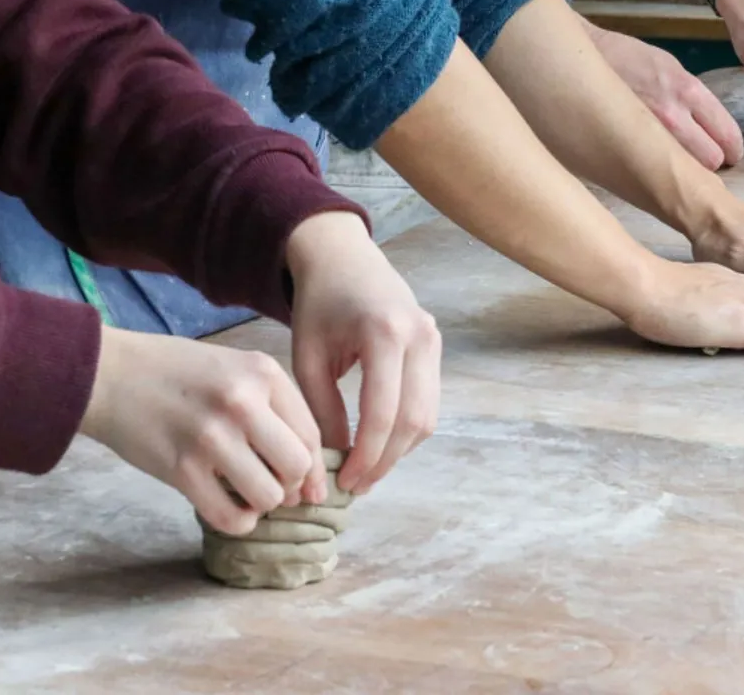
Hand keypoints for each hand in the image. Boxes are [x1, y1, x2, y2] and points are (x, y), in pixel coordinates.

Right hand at [80, 328, 325, 536]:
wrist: (111, 374)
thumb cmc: (177, 373)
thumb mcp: (235, 368)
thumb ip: (273, 409)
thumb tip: (309, 474)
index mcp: (262, 373)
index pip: (311, 434)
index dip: (314, 469)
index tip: (308, 486)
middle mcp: (242, 402)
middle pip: (297, 467)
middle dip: (290, 486)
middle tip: (271, 485)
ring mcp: (212, 436)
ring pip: (269, 496)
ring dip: (261, 504)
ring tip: (244, 492)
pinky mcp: (181, 468)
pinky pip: (230, 517)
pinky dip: (237, 521)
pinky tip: (229, 508)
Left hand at [287, 211, 440, 495]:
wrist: (342, 257)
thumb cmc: (318, 304)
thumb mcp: (308, 357)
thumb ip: (323, 410)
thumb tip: (334, 463)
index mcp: (384, 334)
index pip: (384, 413)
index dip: (367, 455)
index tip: (346, 482)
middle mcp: (419, 336)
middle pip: (415, 420)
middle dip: (386, 460)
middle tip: (357, 485)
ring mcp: (433, 339)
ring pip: (428, 415)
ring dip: (400, 450)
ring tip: (367, 470)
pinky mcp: (435, 345)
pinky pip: (429, 400)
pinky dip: (407, 429)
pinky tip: (379, 443)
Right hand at [587, 24, 743, 169]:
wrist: (583, 59)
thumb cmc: (628, 59)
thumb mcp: (671, 67)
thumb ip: (693, 98)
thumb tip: (710, 126)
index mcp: (688, 90)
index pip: (727, 135)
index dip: (732, 149)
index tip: (729, 153)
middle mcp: (672, 114)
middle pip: (711, 160)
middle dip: (712, 162)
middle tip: (704, 159)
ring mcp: (648, 132)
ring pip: (684, 170)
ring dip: (685, 169)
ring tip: (677, 162)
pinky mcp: (627, 144)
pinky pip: (655, 167)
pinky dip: (659, 168)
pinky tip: (654, 162)